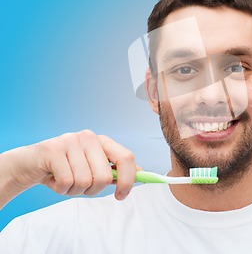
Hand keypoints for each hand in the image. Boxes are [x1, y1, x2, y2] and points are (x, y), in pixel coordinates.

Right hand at [1, 130, 137, 203]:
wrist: (28, 165)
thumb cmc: (64, 168)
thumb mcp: (91, 168)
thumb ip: (114, 170)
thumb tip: (142, 173)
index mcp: (102, 141)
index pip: (126, 158)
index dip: (128, 180)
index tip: (122, 195)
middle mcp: (88, 137)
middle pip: (104, 176)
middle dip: (92, 190)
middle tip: (80, 187)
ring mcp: (70, 141)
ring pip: (84, 182)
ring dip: (73, 190)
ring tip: (64, 181)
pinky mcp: (53, 150)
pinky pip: (66, 182)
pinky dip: (59, 189)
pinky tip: (53, 179)